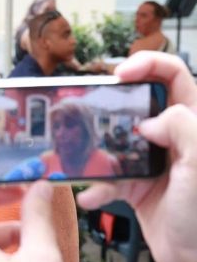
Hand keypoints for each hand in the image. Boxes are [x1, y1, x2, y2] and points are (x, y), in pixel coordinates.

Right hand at [77, 50, 196, 261]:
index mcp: (194, 125)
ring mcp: (153, 161)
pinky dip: (96, 187)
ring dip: (95, 149)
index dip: (148, 65)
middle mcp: (173, 138)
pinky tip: (90, 196)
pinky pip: (109, 179)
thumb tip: (149, 121)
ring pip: (116, 140)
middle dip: (111, 104)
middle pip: (138, 104)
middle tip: (88, 107)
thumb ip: (181, 128)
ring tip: (77, 152)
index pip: (174, 77)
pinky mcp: (137, 186)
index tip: (120, 74)